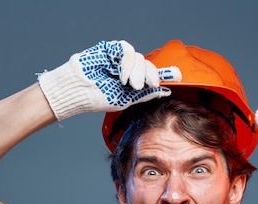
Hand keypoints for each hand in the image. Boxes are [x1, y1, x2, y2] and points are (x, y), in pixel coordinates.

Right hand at [38, 40, 180, 120]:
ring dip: (137, 72)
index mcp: (132, 81)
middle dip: (151, 75)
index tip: (178, 76)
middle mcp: (128, 68)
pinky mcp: (112, 49)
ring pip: (140, 58)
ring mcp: (120, 58)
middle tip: (146, 85)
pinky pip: (128, 50)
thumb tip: (165, 91)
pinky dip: (128, 63)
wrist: (79, 90)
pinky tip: (122, 75)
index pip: (151, 74)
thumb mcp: (125, 100)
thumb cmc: (97, 97)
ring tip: (128, 84)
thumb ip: (145, 95)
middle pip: (148, 65)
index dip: (165, 74)